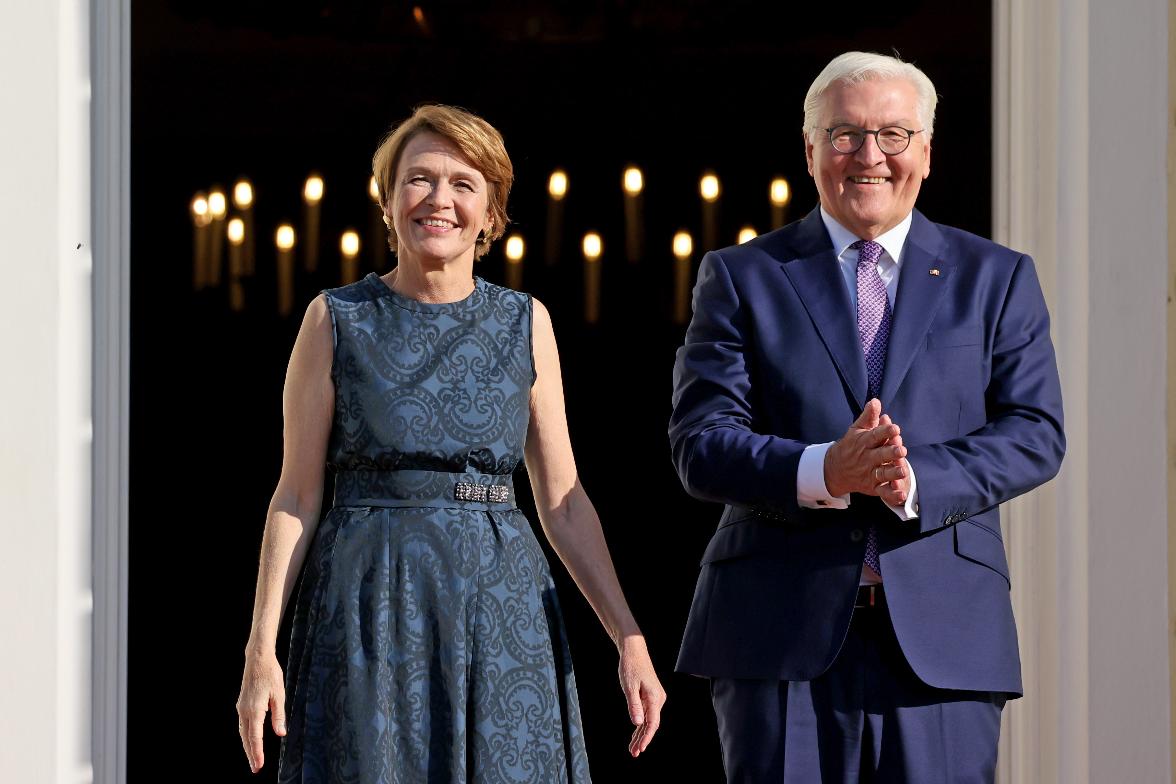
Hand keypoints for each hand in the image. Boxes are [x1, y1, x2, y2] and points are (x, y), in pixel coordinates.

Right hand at [236, 651, 286, 773]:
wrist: (257, 660)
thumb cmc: (270, 675)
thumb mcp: (279, 695)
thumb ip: (279, 715)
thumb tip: (281, 733)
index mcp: (254, 710)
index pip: (255, 737)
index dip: (257, 752)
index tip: (259, 765)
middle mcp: (244, 711)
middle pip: (246, 738)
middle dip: (251, 754)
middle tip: (256, 769)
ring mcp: (241, 708)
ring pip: (242, 732)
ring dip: (247, 746)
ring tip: (253, 759)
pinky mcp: (241, 705)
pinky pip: (242, 724)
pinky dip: (246, 736)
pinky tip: (250, 740)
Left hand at [617, 634, 665, 756]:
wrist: (634, 650)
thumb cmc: (631, 666)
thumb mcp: (629, 686)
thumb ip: (634, 705)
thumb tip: (638, 724)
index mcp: (655, 697)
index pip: (653, 723)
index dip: (646, 738)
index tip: (640, 749)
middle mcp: (658, 699)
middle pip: (651, 724)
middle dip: (642, 740)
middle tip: (633, 753)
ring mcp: (655, 698)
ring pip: (649, 721)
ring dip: (641, 735)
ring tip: (633, 749)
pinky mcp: (651, 696)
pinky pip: (647, 714)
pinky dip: (641, 725)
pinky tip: (636, 735)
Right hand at [824, 399, 907, 497]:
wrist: (835, 469)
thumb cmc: (852, 446)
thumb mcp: (857, 429)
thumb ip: (869, 417)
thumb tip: (876, 401)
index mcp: (864, 442)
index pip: (875, 435)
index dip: (884, 432)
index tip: (895, 428)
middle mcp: (866, 458)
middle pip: (879, 455)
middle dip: (890, 453)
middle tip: (901, 450)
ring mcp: (869, 473)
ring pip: (882, 473)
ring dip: (892, 473)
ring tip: (902, 471)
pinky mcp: (872, 487)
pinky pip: (883, 492)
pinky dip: (892, 495)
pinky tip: (901, 494)